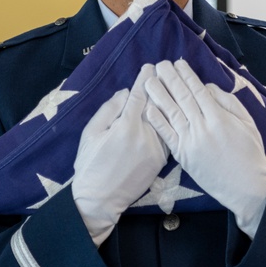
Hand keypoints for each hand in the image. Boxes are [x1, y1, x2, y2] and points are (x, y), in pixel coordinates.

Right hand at [73, 65, 168, 245]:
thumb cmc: (90, 164)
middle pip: (157, 104)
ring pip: (166, 120)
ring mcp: (156, 149)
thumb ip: (108, 110)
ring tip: (174, 87)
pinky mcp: (162, 161)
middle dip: (162, 86)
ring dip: (170, 102)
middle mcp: (145, 136)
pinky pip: (169, 136)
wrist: (100, 199)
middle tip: (167, 69)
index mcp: (125, 126)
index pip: (139, 95)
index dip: (145, 79)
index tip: (150, 67)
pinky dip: (172, 123)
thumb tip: (126, 93)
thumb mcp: (90, 133)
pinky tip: (175, 113)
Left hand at [144, 59, 265, 238]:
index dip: (187, 75)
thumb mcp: (247, 123)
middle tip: (159, 64)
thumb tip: (208, 88)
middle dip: (170, 79)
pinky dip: (157, 122)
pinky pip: (167, 136)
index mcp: (219, 117)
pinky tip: (148, 109)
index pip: (198, 90)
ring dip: (158, 95)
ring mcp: (191, 141)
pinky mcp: (183, 156)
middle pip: (182, 97)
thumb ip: (228, 103)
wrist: (246, 187)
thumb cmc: (250, 153)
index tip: (178, 62)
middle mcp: (203, 127)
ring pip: (171, 113)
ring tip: (148, 81)